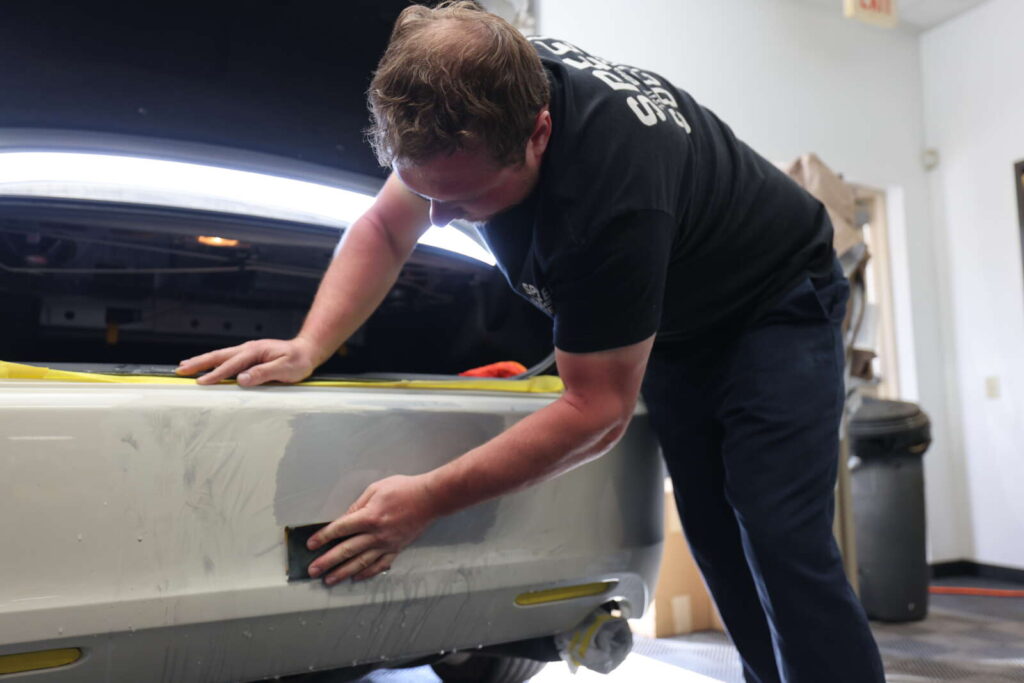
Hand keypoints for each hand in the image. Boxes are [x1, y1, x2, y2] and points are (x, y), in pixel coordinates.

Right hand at [175, 337, 320, 385]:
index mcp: (255, 351)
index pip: (232, 365)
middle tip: (180, 369)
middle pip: (219, 356)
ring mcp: (247, 351)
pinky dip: (213, 362)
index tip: (202, 382)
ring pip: (220, 356)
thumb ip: (264, 373)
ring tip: (185, 366)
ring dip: (202, 361)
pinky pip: (227, 359)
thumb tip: (242, 380)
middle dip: (199, 363)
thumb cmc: (299, 361)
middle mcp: (248, 349)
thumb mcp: (285, 369)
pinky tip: (205, 367)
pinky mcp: (248, 356)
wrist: (307, 351)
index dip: (216, 374)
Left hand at [307, 475, 439, 583]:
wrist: (430, 499)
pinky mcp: (397, 548)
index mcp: (369, 517)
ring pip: (361, 562)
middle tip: (313, 570)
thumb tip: (345, 518)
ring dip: (343, 572)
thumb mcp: (376, 489)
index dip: (323, 537)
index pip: (340, 529)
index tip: (311, 544)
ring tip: (329, 579)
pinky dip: (367, 573)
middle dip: (327, 561)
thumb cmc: (404, 489)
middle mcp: (376, 534)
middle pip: (346, 550)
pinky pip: (380, 565)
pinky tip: (357, 577)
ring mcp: (387, 544)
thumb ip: (358, 505)